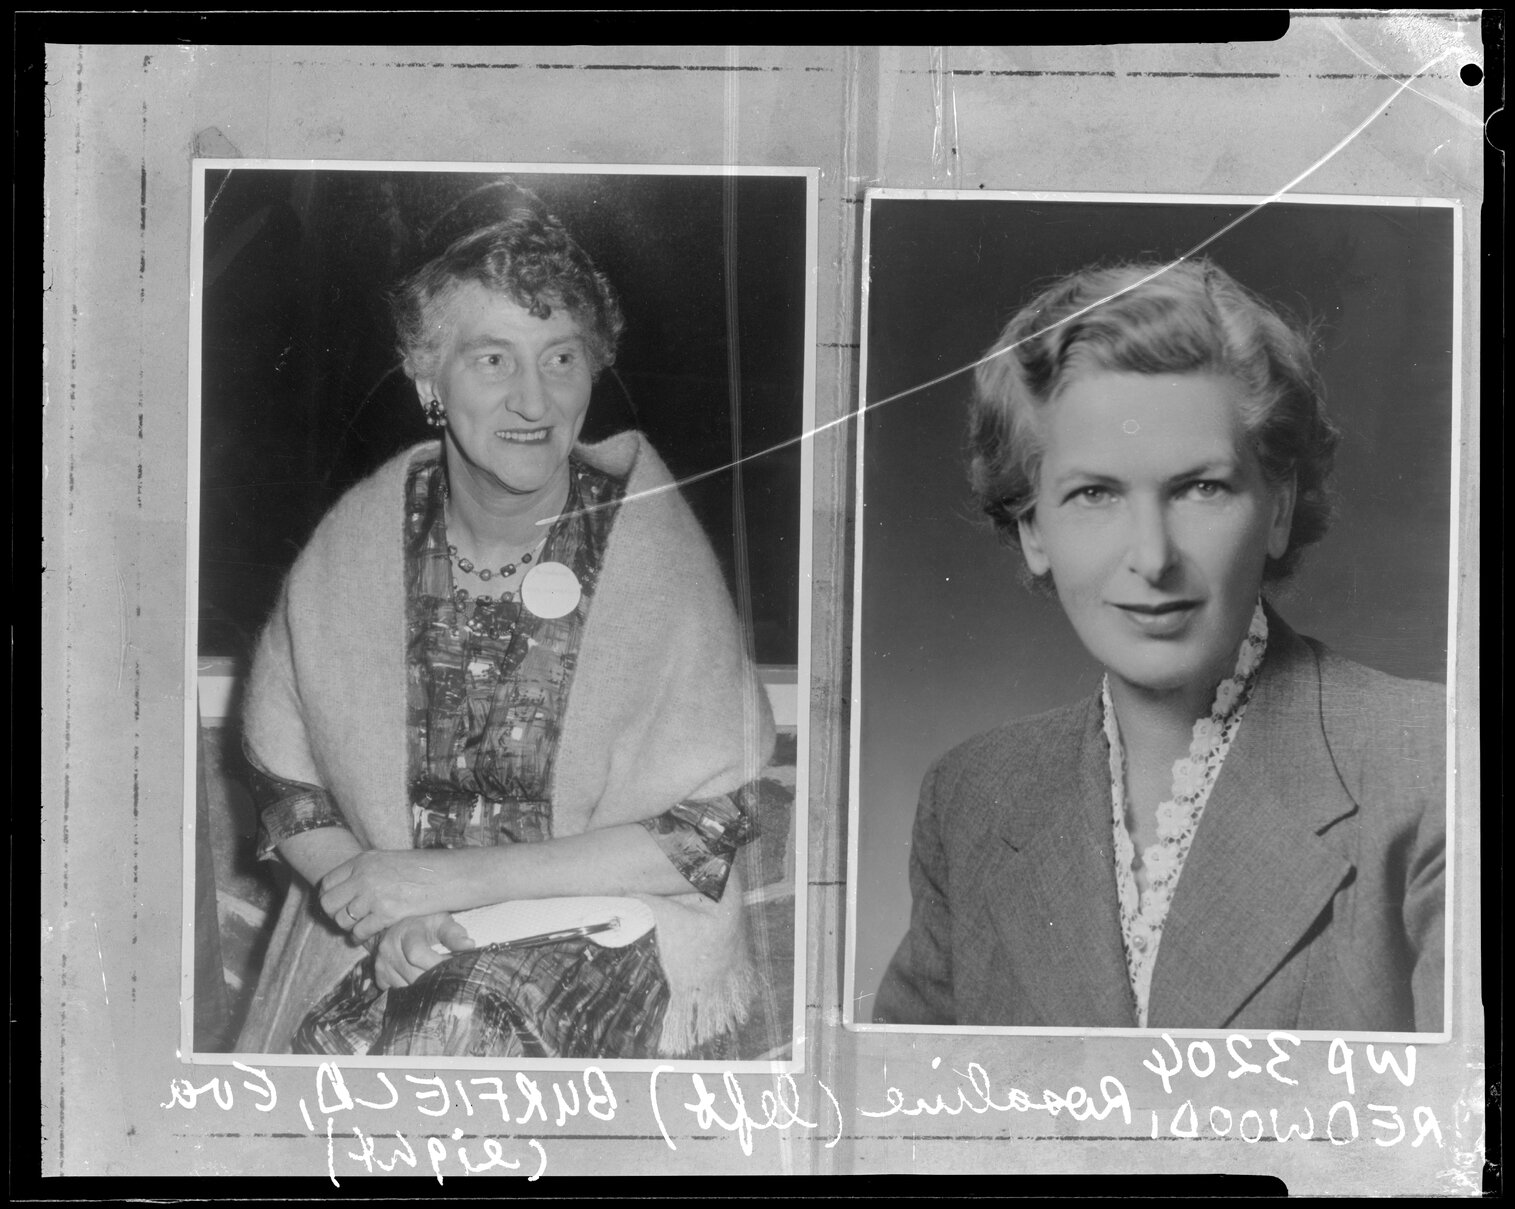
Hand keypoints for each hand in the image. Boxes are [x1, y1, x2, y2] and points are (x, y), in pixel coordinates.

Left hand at [318, 849, 464, 942]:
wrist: (448, 874)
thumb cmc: (422, 868)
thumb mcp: (389, 860)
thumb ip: (367, 871)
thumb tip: (348, 888)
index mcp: (363, 860)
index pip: (328, 883)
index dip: (329, 897)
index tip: (338, 905)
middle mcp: (364, 876)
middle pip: (329, 903)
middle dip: (335, 915)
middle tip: (345, 920)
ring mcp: (375, 894)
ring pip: (343, 919)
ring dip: (348, 927)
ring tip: (357, 929)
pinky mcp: (387, 912)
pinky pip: (360, 931)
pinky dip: (360, 937)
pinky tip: (365, 937)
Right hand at [373, 913, 475, 989]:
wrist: (399, 926)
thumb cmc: (426, 924)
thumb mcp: (441, 922)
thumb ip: (454, 933)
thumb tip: (470, 945)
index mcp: (406, 932)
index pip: (417, 954)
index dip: (437, 964)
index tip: (454, 966)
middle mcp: (389, 949)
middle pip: (414, 975)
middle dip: (435, 978)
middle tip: (450, 977)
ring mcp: (382, 965)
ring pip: (407, 987)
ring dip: (424, 987)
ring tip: (437, 979)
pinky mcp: (380, 978)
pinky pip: (399, 993)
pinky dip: (412, 992)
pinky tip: (422, 984)